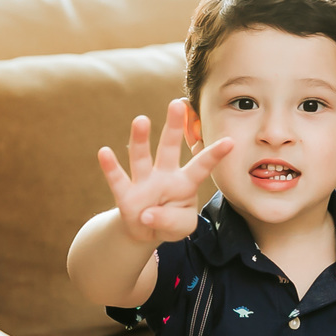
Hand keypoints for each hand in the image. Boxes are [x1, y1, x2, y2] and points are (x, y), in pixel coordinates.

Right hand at [98, 98, 231, 244]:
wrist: (147, 231)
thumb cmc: (172, 222)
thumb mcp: (183, 228)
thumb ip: (171, 221)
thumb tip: (147, 214)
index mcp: (185, 182)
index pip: (202, 166)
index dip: (214, 154)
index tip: (230, 141)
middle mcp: (164, 176)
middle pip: (169, 148)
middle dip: (173, 127)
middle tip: (177, 104)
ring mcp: (144, 183)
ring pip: (141, 157)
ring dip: (140, 140)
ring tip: (141, 120)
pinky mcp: (125, 195)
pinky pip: (118, 179)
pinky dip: (111, 167)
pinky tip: (104, 152)